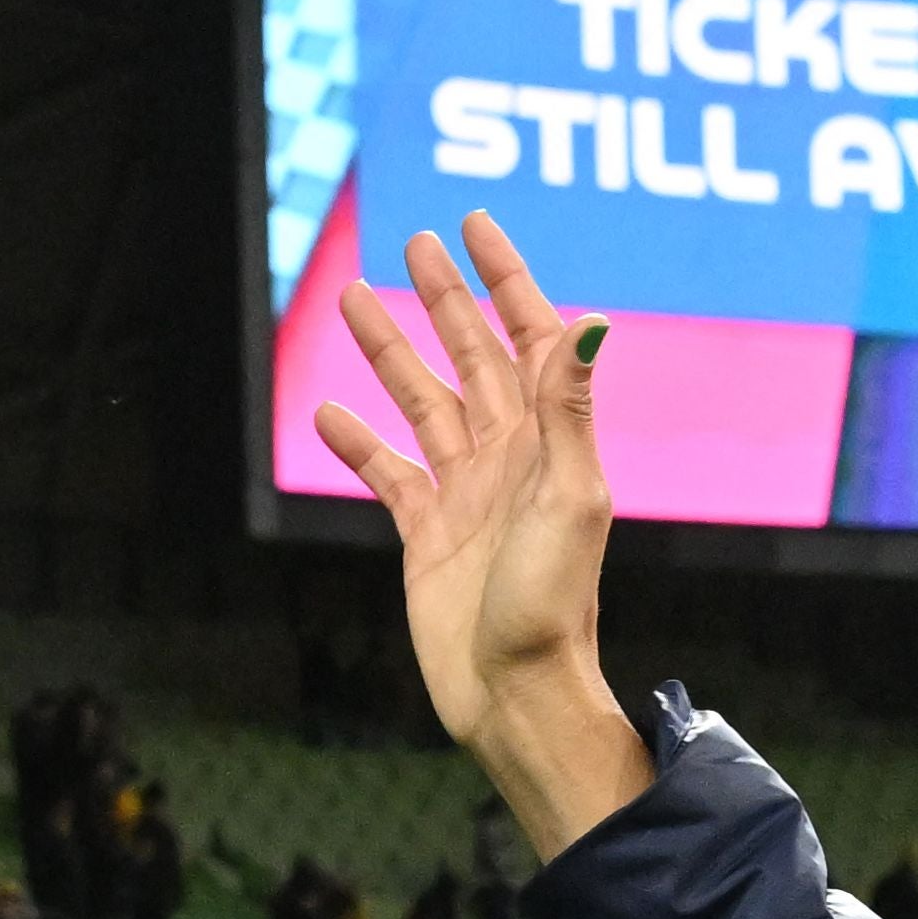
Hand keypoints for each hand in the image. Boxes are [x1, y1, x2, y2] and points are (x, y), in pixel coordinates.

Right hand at [314, 215, 652, 854]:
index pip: (528, 339)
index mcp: (548, 442)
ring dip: (391, 352)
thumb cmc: (551, 604)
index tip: (474, 224)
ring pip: (422, 403)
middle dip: (445, 298)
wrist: (516, 693)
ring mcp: (466, 495)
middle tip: (415, 239)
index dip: (505, 280)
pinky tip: (327, 412)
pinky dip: (357, 442)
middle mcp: (509, 459)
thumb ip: (568, 410)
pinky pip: (388, 473)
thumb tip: (590, 321)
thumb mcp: (569, 498)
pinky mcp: (426, 536)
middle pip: (472, 357)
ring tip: (350, 297)